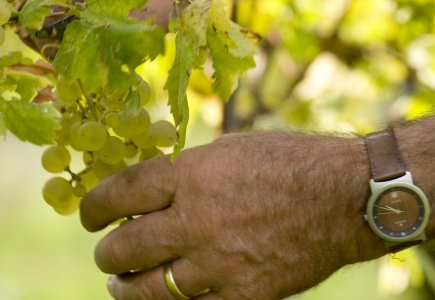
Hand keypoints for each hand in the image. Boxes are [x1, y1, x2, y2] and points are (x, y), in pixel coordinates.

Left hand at [80, 131, 384, 298]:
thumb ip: (188, 170)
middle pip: (126, 246)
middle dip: (107, 252)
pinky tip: (169, 298)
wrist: (346, 197)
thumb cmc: (292, 161)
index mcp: (193, 174)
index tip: (87, 214)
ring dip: (125, 287)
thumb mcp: (232, 148)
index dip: (94, 206)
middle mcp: (198, 219)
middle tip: (106, 252)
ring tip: (121, 283)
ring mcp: (220, 263)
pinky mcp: (244, 294)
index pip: (121, 193)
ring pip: (148, 288)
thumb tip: (150, 186)